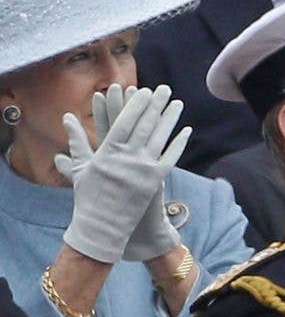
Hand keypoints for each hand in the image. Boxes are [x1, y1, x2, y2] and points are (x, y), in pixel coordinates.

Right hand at [55, 86, 190, 262]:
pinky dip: (178, 143)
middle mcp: (127, 158)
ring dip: (170, 118)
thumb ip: (77, 140)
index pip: (124, 121)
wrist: (103, 227)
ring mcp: (143, 169)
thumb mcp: (81, 167)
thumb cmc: (88, 197)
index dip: (135, 104)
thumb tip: (67, 117)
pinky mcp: (156, 181)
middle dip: (155, 104)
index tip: (144, 90)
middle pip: (145, 125)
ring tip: (177, 103)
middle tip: (164, 89)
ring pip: (160, 137)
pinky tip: (185, 129)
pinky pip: (170, 157)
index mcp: (107, 152)